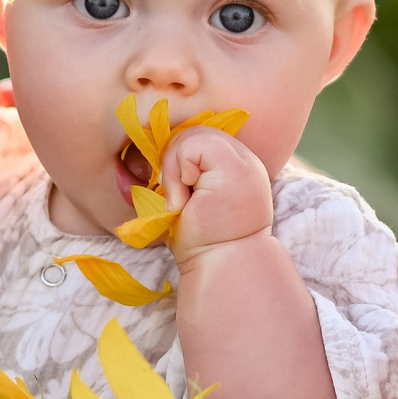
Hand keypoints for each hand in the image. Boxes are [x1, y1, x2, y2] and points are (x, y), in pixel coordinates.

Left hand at [158, 125, 273, 259]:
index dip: (181, 161)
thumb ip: (185, 171)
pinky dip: (176, 172)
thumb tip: (153, 153)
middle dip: (175, 162)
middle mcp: (244, 158)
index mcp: (236, 166)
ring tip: (183, 201)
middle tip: (179, 199)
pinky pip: (190, 145)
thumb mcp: (191, 198)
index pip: (200, 140)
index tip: (183, 196)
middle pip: (194, 131)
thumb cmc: (202, 242)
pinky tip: (185, 200)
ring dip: (173, 169)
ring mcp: (242, 160)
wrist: (223, 266)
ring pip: (190, 135)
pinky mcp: (233, 165)